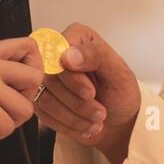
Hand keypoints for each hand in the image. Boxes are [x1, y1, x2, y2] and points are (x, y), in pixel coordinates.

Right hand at [35, 22, 140, 163]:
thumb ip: (97, 56)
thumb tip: (69, 55)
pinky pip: (45, 115)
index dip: (73, 78)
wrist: (119, 121)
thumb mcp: (119, 73)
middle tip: (100, 111)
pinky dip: (68, 126)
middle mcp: (58, 55)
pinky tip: (84, 125)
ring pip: (47, 100)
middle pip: (52, 80)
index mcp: (77, 38)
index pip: (58, 53)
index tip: (90, 93)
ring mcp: (47, 79)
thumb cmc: (121, 93)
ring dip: (75, 118)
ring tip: (95, 120)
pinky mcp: (42, 99)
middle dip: (78, 103)